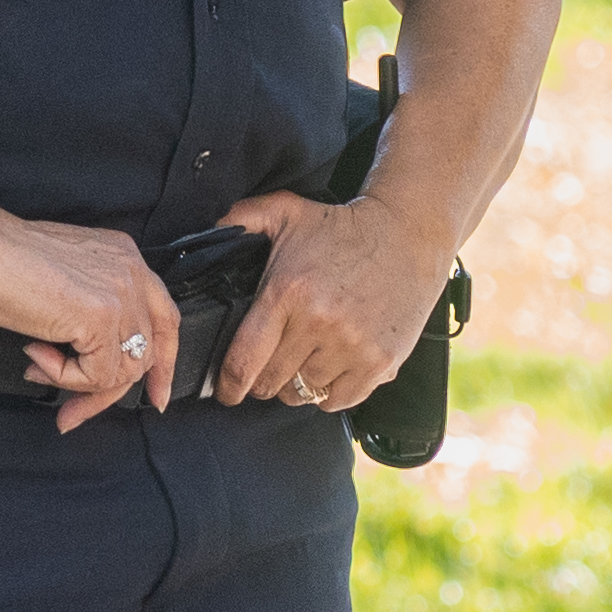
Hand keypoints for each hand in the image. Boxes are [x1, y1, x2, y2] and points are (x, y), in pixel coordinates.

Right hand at [0, 213, 188, 434]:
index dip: (163, 363)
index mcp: (124, 257)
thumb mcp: (63, 285)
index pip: (164, 319)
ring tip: (40, 366)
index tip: (155, 394)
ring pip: (121, 370)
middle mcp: (131, 271)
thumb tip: (91, 362)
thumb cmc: (0, 262)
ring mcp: (120, 294)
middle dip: (107, 390)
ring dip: (77, 383)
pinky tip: (35, 355)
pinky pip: (96, 376)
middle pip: (144, 353)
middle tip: (73, 411)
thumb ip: (89, 315)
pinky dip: (62, 377)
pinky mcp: (101, 317)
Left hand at [206, 186, 455, 413]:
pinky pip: (338, 401)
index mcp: (287, 292)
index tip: (226, 391)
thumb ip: (239, 219)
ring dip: (296, 384)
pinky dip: (329, 393)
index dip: (228, 385)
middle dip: (262, 381)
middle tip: (268, 367)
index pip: (243, 362)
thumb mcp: (286, 211)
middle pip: (271, 382)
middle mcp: (318, 323)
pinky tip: (330, 369)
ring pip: (303, 393)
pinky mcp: (380, 362)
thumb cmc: (343, 227)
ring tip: (302, 362)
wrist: (408, 233)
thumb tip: (202, 234)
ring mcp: (351, 346)